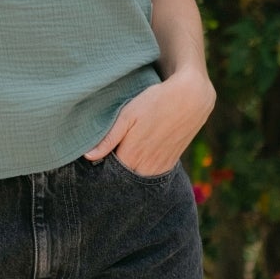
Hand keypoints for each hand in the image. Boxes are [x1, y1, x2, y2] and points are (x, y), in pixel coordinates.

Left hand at [85, 70, 216, 177]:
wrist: (191, 98)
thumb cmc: (156, 102)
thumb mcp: (128, 115)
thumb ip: (108, 139)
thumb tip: (88, 156)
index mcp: (132, 155)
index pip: (110, 174)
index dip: (102, 167)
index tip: (96, 160)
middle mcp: (146, 167)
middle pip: (124, 179)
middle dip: (115, 173)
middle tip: (110, 157)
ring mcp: (160, 167)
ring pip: (138, 179)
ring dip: (130, 172)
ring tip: (125, 155)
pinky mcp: (170, 164)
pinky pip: (152, 176)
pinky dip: (143, 170)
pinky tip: (139, 158)